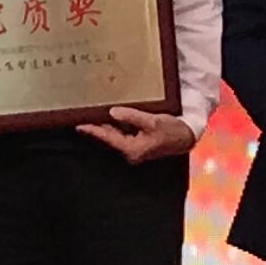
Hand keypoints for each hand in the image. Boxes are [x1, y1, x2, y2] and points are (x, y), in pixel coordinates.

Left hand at [82, 105, 198, 164]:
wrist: (186, 137)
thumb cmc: (171, 131)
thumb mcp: (152, 122)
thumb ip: (131, 117)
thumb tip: (112, 112)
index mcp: (132, 149)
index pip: (107, 138)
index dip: (92, 130)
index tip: (79, 124)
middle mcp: (131, 151)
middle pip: (109, 137)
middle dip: (96, 126)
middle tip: (82, 114)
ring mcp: (134, 148)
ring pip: (115, 134)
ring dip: (105, 125)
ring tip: (92, 112)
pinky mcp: (138, 143)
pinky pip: (122, 133)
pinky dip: (115, 124)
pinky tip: (110, 115)